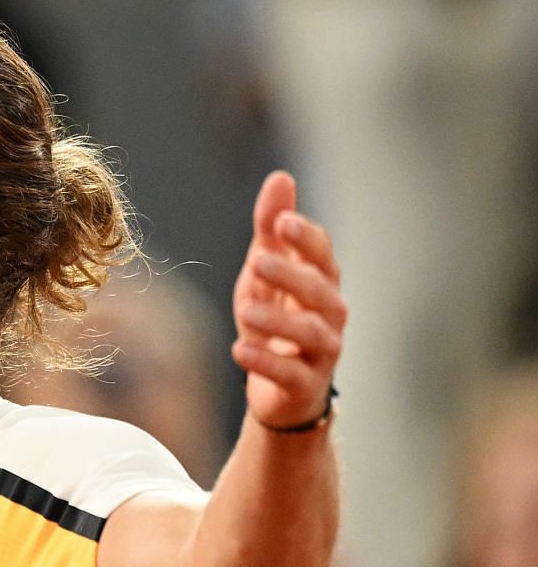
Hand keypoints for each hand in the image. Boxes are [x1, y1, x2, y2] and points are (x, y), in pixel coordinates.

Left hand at [232, 172, 345, 430]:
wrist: (279, 389)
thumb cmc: (274, 320)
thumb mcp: (264, 273)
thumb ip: (270, 230)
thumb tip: (281, 177)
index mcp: (321, 283)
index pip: (323, 255)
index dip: (306, 238)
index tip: (282, 221)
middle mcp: (329, 316)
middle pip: (323, 293)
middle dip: (293, 275)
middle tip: (258, 261)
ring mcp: (323, 353)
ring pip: (313, 335)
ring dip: (279, 321)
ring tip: (245, 311)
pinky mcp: (306, 386)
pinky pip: (293, 375)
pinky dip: (266, 362)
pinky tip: (238, 349)